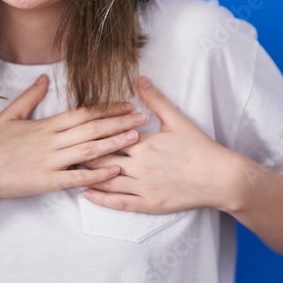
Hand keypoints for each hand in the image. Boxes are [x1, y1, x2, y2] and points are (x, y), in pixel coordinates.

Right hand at [0, 74, 145, 206]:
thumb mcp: (8, 116)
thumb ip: (29, 97)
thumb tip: (43, 78)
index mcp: (45, 125)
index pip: (82, 113)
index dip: (106, 108)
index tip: (126, 103)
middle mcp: (51, 141)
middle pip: (92, 129)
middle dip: (119, 122)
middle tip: (143, 116)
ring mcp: (50, 162)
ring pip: (89, 150)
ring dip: (114, 143)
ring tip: (137, 137)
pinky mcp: (46, 181)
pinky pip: (76, 177)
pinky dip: (97, 173)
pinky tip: (115, 169)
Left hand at [81, 76, 242, 213]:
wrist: (220, 177)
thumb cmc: (199, 147)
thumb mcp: (177, 120)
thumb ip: (156, 100)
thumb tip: (140, 79)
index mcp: (145, 143)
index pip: (110, 136)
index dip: (90, 134)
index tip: (72, 129)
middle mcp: (141, 166)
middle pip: (103, 159)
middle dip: (82, 154)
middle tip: (62, 149)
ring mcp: (144, 187)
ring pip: (108, 181)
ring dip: (87, 175)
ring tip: (68, 170)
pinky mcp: (150, 204)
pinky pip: (120, 202)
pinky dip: (101, 199)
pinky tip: (87, 194)